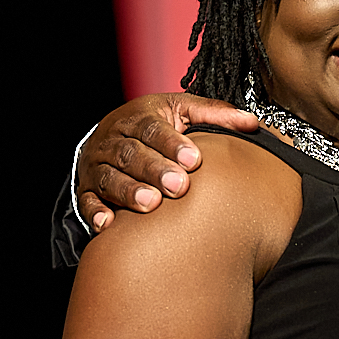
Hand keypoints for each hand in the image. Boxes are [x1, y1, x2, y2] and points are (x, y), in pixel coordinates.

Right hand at [76, 94, 261, 224]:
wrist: (106, 137)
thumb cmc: (153, 127)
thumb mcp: (180, 112)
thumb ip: (214, 115)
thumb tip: (252, 123)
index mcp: (138, 118)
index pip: (152, 129)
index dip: (171, 143)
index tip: (194, 160)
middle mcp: (113, 140)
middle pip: (131, 154)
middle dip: (154, 169)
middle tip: (178, 186)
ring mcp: (98, 165)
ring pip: (110, 177)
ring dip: (128, 191)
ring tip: (150, 204)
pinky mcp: (86, 189)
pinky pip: (88, 202)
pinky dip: (96, 213)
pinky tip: (108, 225)